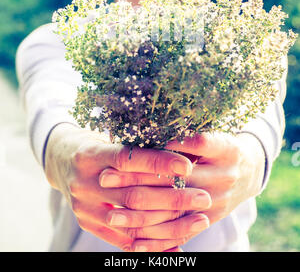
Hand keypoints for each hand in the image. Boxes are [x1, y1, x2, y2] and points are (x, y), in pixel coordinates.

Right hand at [45, 124, 210, 251]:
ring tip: (199, 220)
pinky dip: (152, 244)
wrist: (61, 161)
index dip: (158, 162)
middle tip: (203, 197)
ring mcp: (84, 207)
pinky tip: (178, 243)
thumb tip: (181, 151)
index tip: (187, 165)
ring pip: (131, 222)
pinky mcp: (88, 223)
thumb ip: (136, 147)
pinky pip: (123, 241)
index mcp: (91, 154)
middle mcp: (84, 183)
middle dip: (173, 197)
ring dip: (170, 225)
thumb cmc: (96, 144)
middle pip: (133, 195)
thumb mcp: (110, 137)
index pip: (127, 159)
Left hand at [101, 131, 264, 227]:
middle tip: (105, 179)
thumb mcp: (208, 133)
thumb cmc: (218, 146)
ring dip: (141, 214)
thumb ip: (182, 133)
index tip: (126, 149)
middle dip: (137, 180)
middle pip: (177, 180)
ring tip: (112, 215)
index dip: (160, 147)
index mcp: (225, 148)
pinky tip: (132, 240)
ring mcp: (219, 200)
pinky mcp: (211, 218)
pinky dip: (157, 239)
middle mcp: (225, 175)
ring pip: (174, 211)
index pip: (191, 145)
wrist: (248, 171)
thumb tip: (140, 126)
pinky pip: (181, 232)